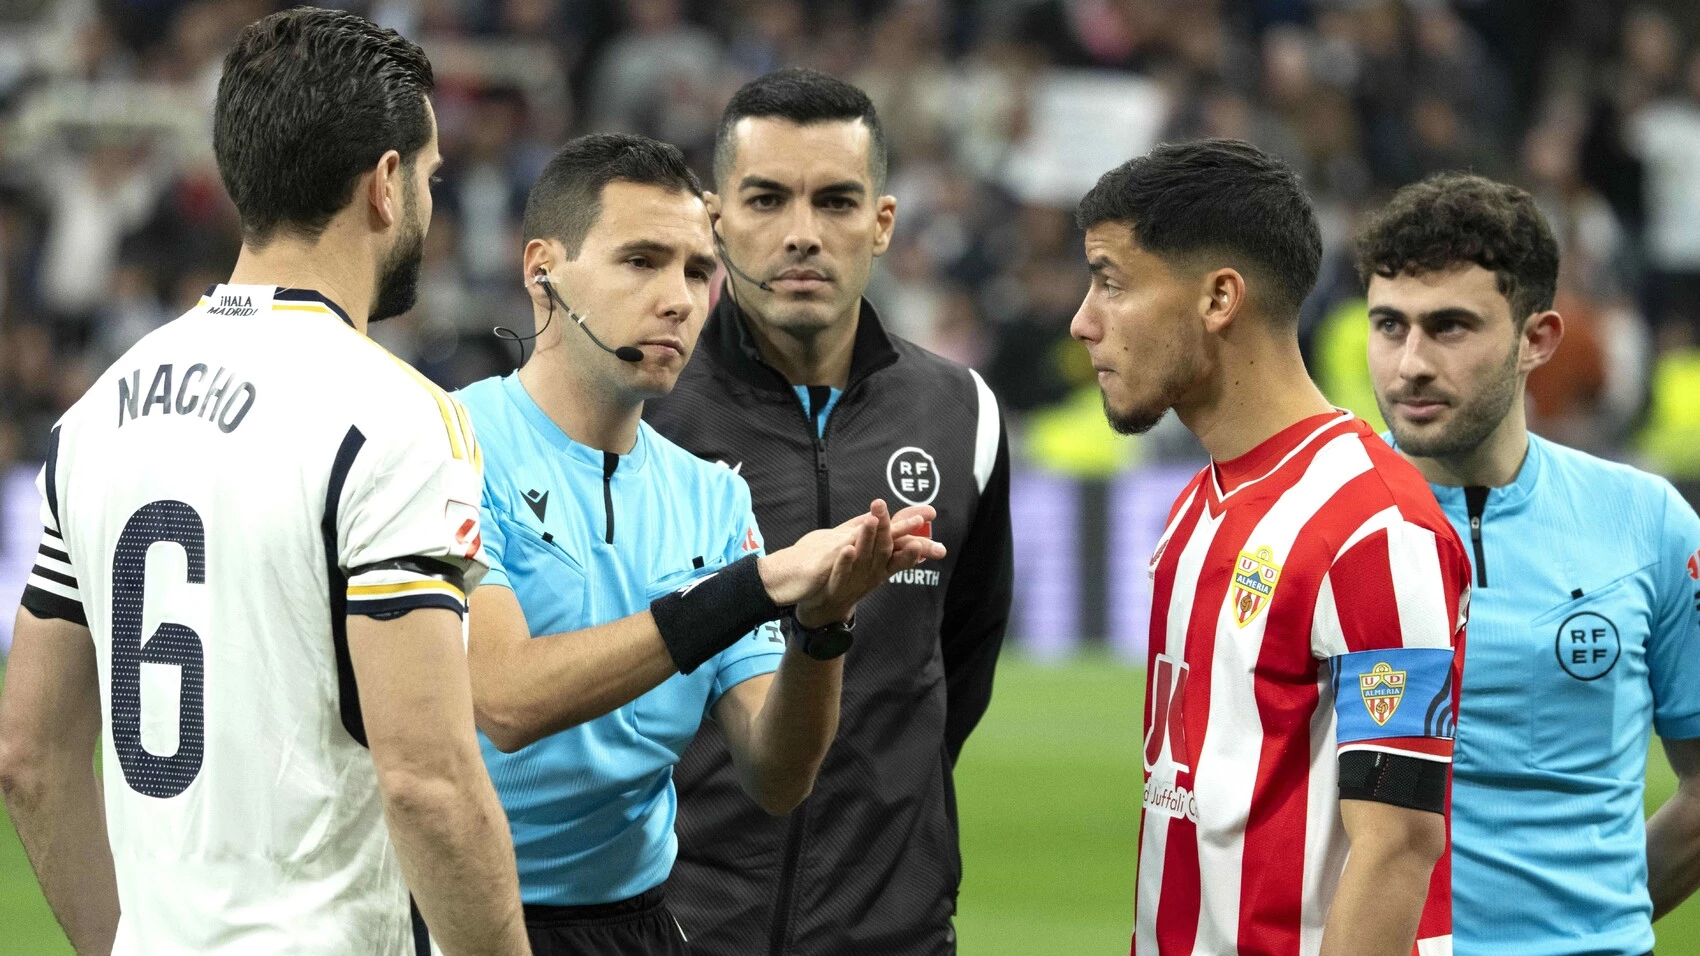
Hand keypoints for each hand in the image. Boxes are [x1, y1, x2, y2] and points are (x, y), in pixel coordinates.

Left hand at [794, 500, 947, 626]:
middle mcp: (874, 572)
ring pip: (864, 558)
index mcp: (885, 565)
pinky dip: (845, 561)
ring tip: (871, 520)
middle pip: (883, 549)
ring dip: (868, 538)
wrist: (829, 606)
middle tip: (884, 508)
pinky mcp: (837, 586)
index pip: (902, 551)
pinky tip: (847, 548)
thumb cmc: (856, 574)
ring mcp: (856, 580)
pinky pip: (842, 573)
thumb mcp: (877, 553)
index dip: (911, 538)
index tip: (920, 520)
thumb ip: (891, 530)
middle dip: (885, 528)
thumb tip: (925, 513)